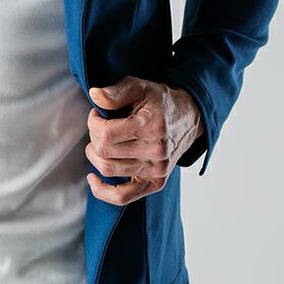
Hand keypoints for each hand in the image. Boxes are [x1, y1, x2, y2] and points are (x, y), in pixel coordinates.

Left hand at [85, 75, 203, 205]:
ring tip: (102, 142)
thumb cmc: (160, 101)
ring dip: (96, 155)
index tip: (97, 115)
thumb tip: (95, 96)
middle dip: (94, 137)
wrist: (189, 117)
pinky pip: (123, 196)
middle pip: (104, 152)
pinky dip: (103, 191)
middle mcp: (156, 151)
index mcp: (151, 126)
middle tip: (100, 126)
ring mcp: (157, 170)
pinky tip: (93, 178)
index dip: (93, 123)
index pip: (105, 134)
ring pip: (108, 170)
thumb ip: (116, 92)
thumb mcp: (139, 87)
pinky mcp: (156, 182)